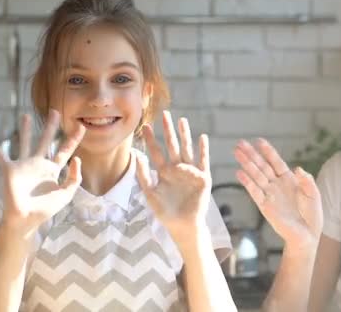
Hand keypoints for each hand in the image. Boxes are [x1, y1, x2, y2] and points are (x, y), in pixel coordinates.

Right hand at [0, 110, 84, 237]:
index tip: (82, 126)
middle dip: (50, 126)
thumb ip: (75, 177)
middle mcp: (39, 164)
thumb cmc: (46, 209)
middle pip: (46, 140)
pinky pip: (0, 155)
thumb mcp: (67, 193)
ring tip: (26, 115)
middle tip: (54, 112)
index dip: (73, 139)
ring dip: (26, 129)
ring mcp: (24, 165)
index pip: (65, 150)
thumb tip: (77, 158)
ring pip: (25, 142)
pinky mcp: (10, 170)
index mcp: (53, 169)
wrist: (27, 219)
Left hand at [136, 111, 211, 240]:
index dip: (151, 140)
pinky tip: (202, 137)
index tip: (145, 126)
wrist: (183, 225)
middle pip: (172, 146)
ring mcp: (190, 172)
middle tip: (165, 115)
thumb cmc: (166, 212)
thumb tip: (137, 156)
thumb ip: (144, 176)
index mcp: (164, 172)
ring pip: (187, 149)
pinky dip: (203, 150)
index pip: (156, 152)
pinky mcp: (202, 178)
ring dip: (185, 135)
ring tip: (182, 121)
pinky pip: (203, 161)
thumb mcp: (150, 194)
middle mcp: (177, 169)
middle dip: (168, 131)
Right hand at [234, 138, 322, 252]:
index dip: (268, 152)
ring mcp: (270, 195)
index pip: (276, 162)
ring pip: (256, 176)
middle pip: (262, 166)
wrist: (307, 235)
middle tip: (240, 143)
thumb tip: (298, 169)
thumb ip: (307, 181)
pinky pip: (254, 192)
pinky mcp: (265, 206)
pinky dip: (247, 183)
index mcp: (289, 179)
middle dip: (252, 154)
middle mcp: (277, 185)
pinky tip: (239, 173)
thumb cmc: (312, 214)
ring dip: (246, 164)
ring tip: (236, 153)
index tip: (259, 141)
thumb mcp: (313, 194)